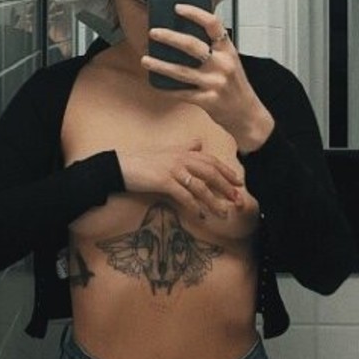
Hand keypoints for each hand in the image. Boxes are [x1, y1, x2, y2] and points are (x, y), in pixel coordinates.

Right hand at [116, 137, 244, 219]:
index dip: (226, 171)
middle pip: (210, 172)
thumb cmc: (142, 161)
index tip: (239, 182)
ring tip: (223, 213)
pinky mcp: (164, 181)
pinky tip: (200, 215)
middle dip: (226, 186)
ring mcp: (172, 169)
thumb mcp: (165, 151)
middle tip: (238, 199)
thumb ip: (184, 147)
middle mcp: (180, 158)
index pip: (210, 160)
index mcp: (182, 151)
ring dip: (214, 201)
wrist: (119, 166)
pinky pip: (184, 195)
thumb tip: (199, 143)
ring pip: (200, 186)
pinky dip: (194, 206)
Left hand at [143, 4, 276, 152]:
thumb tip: (184, 33)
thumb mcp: (230, 61)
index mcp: (228, 50)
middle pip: (193, 46)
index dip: (195, 13)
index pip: (213, 25)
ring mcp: (215, 83)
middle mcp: (223, 64)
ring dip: (160, 65)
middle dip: (170, 38)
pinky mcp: (208, 101)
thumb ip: (213, 48)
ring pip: (182, 71)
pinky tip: (155, 83)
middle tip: (154, 32)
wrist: (247, 114)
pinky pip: (182, 93)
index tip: (178, 8)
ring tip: (145, 59)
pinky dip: (167, 89)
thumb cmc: (235, 85)